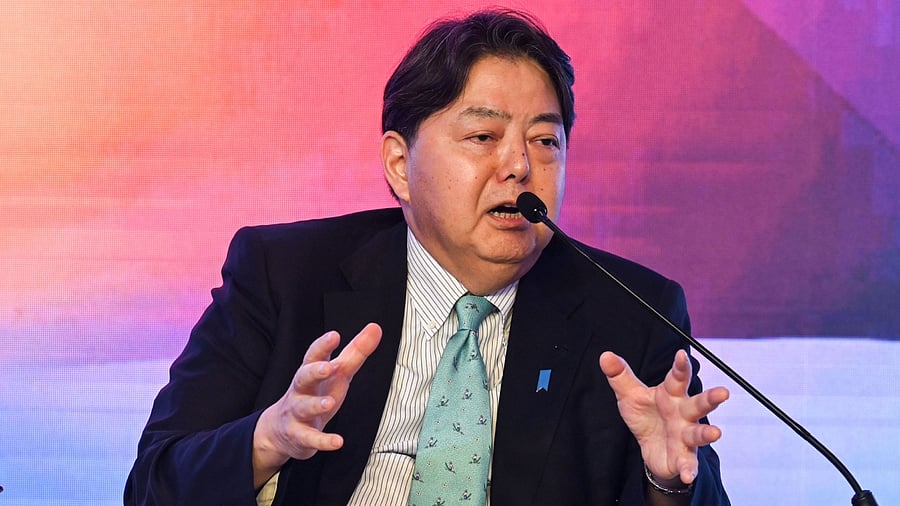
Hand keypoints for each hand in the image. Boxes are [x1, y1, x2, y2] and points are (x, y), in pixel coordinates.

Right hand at [252, 323, 381, 486]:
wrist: (281, 430)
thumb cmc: (315, 394)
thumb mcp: (337, 373)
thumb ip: (356, 352)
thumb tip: (375, 328)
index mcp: (311, 372)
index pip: (314, 355)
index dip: (323, 346)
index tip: (334, 335)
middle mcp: (301, 390)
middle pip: (303, 377)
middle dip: (314, 371)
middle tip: (328, 367)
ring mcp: (297, 413)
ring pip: (303, 407)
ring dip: (316, 405)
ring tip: (329, 403)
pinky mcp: (299, 436)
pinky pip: (310, 438)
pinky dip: (323, 441)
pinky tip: (337, 442)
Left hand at [599, 349, 728, 485]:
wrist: (651, 447)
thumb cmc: (647, 414)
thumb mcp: (630, 395)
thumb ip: (620, 375)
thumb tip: (605, 356)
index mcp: (671, 395)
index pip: (677, 378)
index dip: (680, 366)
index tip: (682, 354)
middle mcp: (683, 414)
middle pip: (698, 404)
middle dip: (710, 399)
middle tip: (723, 392)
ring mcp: (685, 436)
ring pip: (698, 433)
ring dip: (706, 433)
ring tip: (715, 433)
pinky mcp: (683, 457)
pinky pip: (688, 464)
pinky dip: (689, 469)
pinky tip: (688, 475)